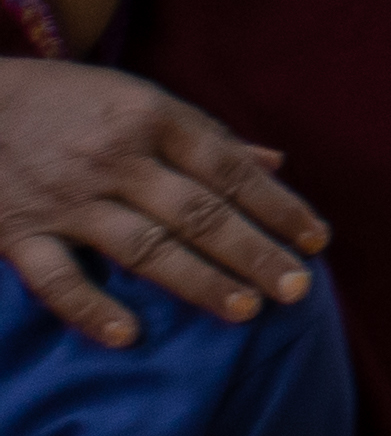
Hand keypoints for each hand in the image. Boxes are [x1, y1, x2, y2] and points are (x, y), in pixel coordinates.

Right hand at [0, 57, 327, 345]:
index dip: (278, 206)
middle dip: (253, 252)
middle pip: (198, 212)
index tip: (316, 241)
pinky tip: (129, 335)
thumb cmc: (65, 100)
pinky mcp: (16, 233)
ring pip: (143, 246)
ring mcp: (67, 199)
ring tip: (244, 310)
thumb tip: (275, 163)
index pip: (229, 169)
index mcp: (152, 120)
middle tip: (296, 289)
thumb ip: (206, 135)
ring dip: (197, 280)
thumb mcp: (138, 99)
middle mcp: (116, 160)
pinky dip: (91, 308)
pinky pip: (56, 278)